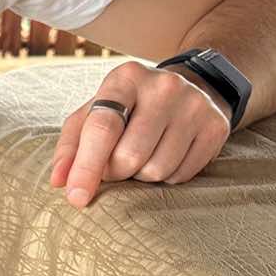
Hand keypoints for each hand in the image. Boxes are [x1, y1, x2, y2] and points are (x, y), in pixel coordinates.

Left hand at [49, 60, 231, 208]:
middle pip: (130, 156)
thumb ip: (72, 145)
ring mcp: (194, 105)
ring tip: (144, 155)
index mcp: (125, 78)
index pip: (102, 127)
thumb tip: (60, 182)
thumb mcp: (95, 112)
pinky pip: (182, 175)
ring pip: (157, 170)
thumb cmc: (129, 107)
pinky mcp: (216, 127)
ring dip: (142, 175)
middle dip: (116, 171)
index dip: (86, 167)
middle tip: (117, 162)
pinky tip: (167, 155)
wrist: (191, 87)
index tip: (76, 197)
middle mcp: (163, 87)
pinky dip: (168, 176)